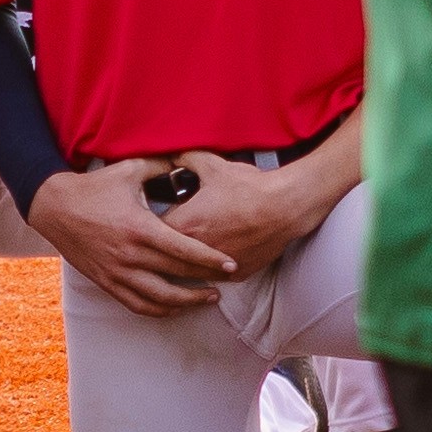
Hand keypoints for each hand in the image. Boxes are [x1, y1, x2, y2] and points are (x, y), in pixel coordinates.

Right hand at [29, 161, 237, 316]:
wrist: (54, 207)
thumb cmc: (94, 188)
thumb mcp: (129, 170)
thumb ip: (161, 166)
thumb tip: (187, 162)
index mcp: (139, 228)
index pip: (184, 250)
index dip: (211, 259)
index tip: (232, 264)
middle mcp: (130, 255)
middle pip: (178, 275)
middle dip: (208, 279)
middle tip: (229, 279)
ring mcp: (117, 272)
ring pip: (161, 298)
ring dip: (188, 302)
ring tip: (208, 297)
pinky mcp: (107, 282)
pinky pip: (138, 305)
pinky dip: (161, 310)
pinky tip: (176, 307)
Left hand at [161, 149, 338, 271]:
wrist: (285, 206)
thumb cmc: (248, 186)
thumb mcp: (211, 165)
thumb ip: (184, 158)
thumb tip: (169, 153)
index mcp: (184, 224)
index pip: (150, 234)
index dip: (147, 229)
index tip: (146, 224)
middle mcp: (196, 250)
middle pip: (165, 259)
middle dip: (160, 251)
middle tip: (157, 245)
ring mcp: (217, 266)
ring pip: (188, 274)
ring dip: (182, 266)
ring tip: (176, 259)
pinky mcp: (236, 274)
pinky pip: (215, 277)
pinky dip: (209, 271)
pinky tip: (205, 266)